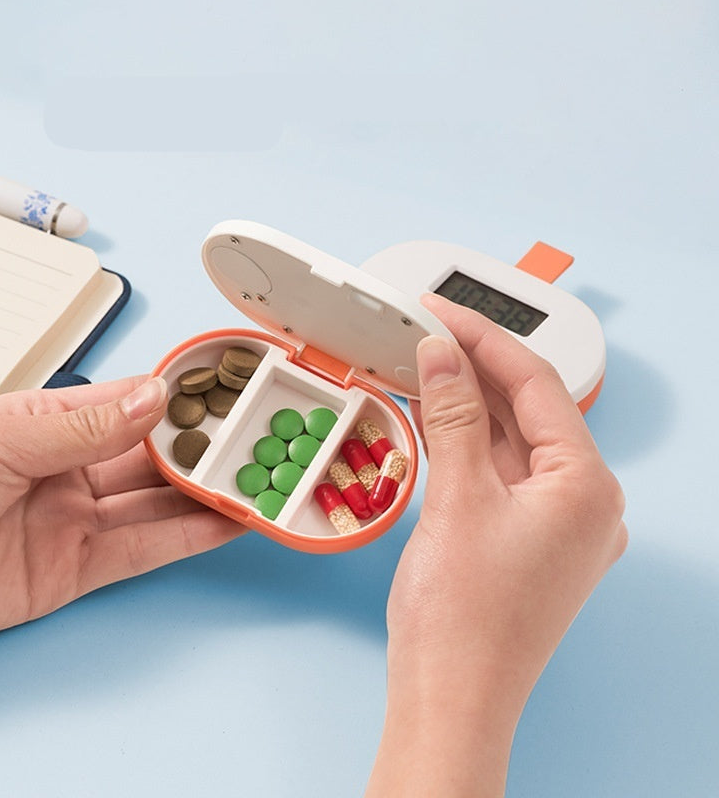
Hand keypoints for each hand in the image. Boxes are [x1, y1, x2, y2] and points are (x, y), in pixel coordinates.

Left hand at [0, 376, 243, 641]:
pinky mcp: (77, 569)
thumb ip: (85, 425)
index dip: (179, 398)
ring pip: (157, 503)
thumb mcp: (3, 438)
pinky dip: (186, 537)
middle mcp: (71, 469)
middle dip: (201, 449)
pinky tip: (223, 522)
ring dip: (204, 495)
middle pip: (153, 456)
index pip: (131, 404)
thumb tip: (153, 397)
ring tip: (255, 482)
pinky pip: (143, 550)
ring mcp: (77, 520)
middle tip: (255, 440)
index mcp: (50, 422)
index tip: (227, 392)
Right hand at [367, 295, 626, 796]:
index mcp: (588, 487)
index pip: (539, 385)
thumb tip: (443, 355)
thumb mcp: (457, 498)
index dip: (485, 340)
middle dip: (475, 370)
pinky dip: (467, 443)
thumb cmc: (463, 617)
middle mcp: (584, 503)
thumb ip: (454, 416)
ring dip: (467, 405)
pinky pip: (499, 473)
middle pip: (528, 411)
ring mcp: (557, 525)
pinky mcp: (527, 540)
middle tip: (425, 334)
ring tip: (423, 366)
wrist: (450, 697)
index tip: (442, 312)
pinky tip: (434, 417)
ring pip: (512, 441)